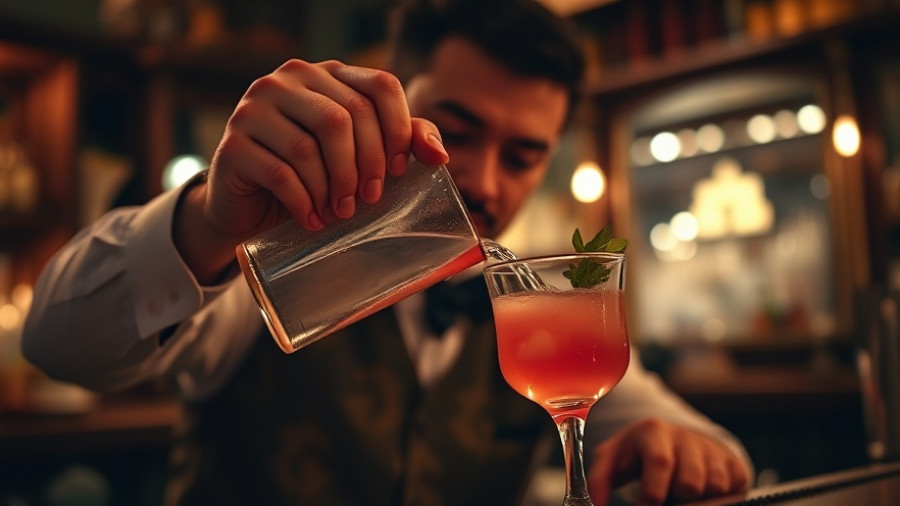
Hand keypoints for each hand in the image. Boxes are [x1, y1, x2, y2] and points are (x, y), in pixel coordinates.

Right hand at [175, 59, 448, 282]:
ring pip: (310, 146)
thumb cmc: (313, 176)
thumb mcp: (360, 155)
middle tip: (370, 200)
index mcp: (326, 75)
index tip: (400, 171)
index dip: (398, 129)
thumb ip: (402, 143)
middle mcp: (287, 80)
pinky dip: (304, 202)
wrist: (249, 207)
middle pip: (346, 116)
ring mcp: (254, 109)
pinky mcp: (232, 145)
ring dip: (333, 187)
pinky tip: (313, 220)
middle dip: (366, 165)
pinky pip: (279, 174)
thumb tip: (439, 155)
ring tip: (341, 213)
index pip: (379, 85)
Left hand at [587, 418, 749, 505]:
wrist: (674, 441)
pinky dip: (719, 496)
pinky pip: (733, 488)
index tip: (645, 505)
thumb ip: (598, 480)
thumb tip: (596, 504)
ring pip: (714, 487)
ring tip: (678, 493)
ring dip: (697, 498)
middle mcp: (685, 436)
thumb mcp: (613, 459)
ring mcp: (712, 449)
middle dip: (676, 497)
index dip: (653, 492)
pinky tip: (701, 491)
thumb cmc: (638, 455)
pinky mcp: (733, 463)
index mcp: (653, 431)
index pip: (659, 462)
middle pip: (690, 482)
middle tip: (665, 498)